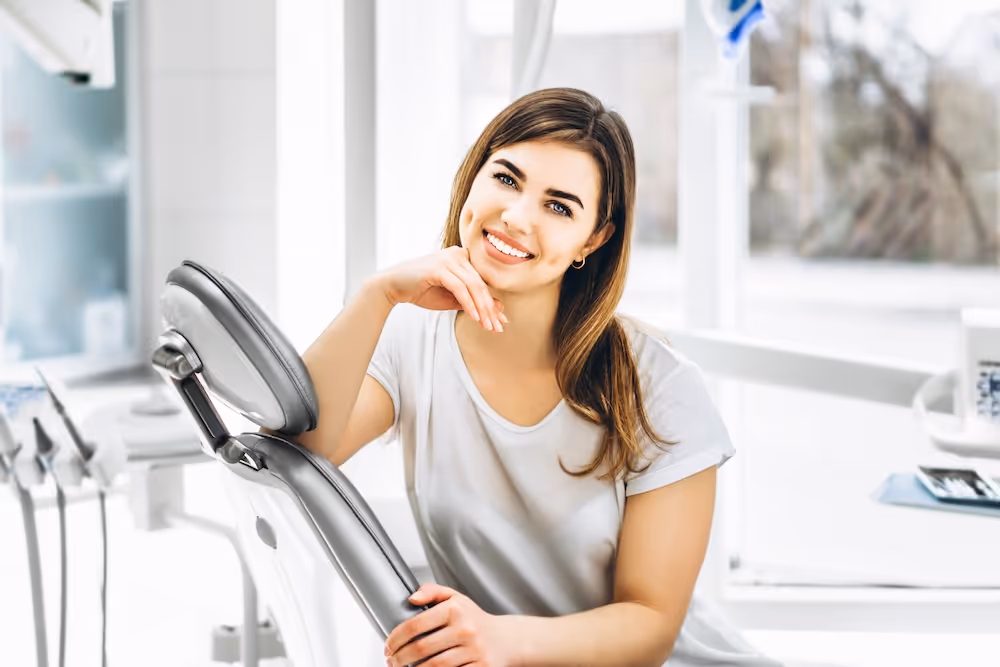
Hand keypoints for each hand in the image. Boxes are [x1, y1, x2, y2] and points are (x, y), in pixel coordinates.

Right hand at [377, 246, 506, 331]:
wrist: (393, 286)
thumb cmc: (422, 291)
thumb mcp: (452, 299)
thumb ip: (473, 301)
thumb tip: (499, 308)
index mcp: (462, 257)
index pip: (483, 282)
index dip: (492, 303)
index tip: (501, 321)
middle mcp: (458, 254)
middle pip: (481, 284)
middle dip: (490, 308)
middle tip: (498, 327)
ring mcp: (448, 259)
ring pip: (473, 286)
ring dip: (482, 308)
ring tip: (487, 326)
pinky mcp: (439, 267)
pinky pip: (460, 288)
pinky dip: (468, 304)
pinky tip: (474, 317)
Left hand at [384, 583, 518, 666]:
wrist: (507, 640)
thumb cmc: (476, 620)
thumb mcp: (457, 599)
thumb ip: (433, 592)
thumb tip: (412, 598)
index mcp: (456, 609)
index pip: (415, 625)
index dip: (396, 638)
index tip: (388, 646)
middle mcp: (465, 629)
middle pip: (421, 648)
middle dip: (400, 658)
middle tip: (392, 661)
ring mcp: (473, 650)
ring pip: (434, 666)